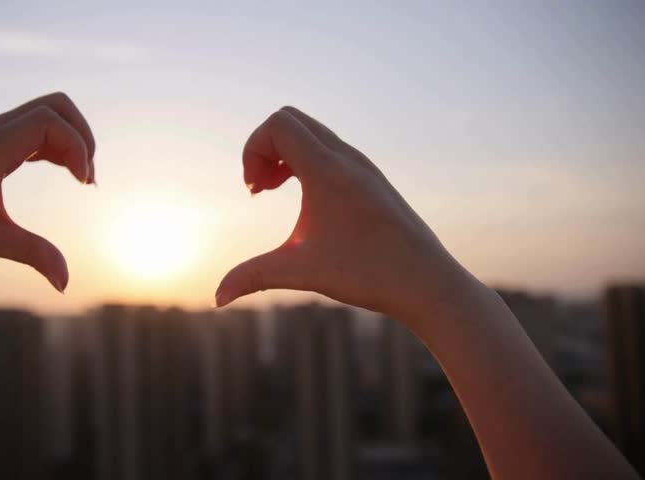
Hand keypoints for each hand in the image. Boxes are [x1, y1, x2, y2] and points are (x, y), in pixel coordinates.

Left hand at [0, 92, 95, 291]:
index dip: (77, 146)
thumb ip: (33, 255)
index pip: (50, 120)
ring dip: (70, 139)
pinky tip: (62, 172)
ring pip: (45, 113)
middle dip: (82, 135)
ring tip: (80, 178)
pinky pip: (32, 129)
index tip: (83, 184)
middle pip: (55, 105)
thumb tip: (65, 283)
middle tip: (86, 176)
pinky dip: (55, 145)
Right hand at [216, 107, 468, 322]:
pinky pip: (328, 149)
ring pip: (311, 132)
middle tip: (259, 189)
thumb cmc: (367, 274)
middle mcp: (347, 158)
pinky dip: (305, 162)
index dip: (252, 149)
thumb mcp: (301, 272)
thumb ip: (252, 278)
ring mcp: (362, 166)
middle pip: (290, 119)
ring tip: (274, 192)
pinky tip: (305, 202)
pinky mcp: (371, 179)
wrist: (427, 283)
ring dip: (284, 154)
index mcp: (328, 170)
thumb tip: (217, 298)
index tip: (254, 192)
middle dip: (263, 148)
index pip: (278, 124)